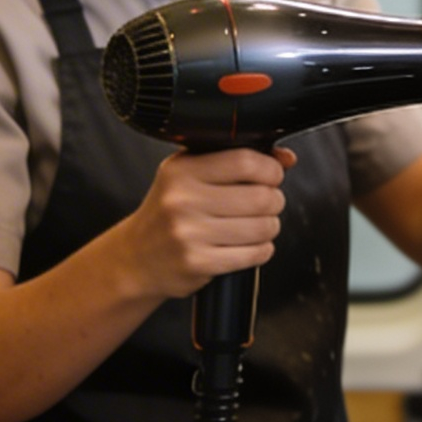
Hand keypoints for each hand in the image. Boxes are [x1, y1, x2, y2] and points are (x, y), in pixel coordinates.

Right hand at [114, 146, 297, 299]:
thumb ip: (233, 160)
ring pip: (262, 227)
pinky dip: (261, 250)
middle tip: (266, 203)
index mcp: (181, 171)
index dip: (270, 169)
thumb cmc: (167, 213)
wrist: (136, 257)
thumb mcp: (188, 176)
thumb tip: (285, 158)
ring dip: (269, 226)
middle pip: (260, 197)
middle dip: (274, 200)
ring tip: (256, 225)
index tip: (271, 176)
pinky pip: (254, 254)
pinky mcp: (198, 263)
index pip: (245, 162)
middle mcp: (182, 200)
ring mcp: (189, 234)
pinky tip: (249, 245)